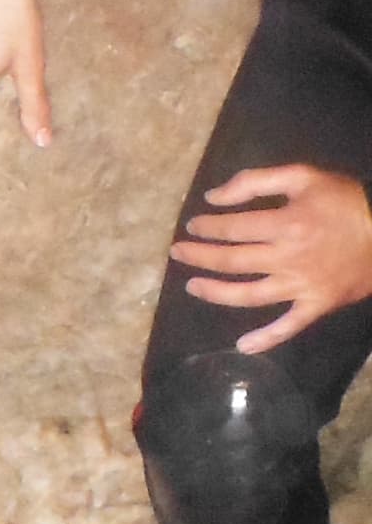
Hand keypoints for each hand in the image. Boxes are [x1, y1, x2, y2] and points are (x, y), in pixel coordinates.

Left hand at [172, 164, 371, 352]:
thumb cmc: (345, 201)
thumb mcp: (304, 177)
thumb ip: (257, 181)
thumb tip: (214, 196)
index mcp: (284, 224)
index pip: (232, 229)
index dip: (207, 227)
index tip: (192, 226)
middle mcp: (287, 258)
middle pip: (232, 261)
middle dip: (199, 257)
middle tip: (178, 253)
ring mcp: (301, 286)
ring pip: (249, 295)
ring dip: (216, 293)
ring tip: (193, 287)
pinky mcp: (316, 306)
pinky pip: (289, 327)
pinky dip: (266, 339)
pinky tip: (242, 346)